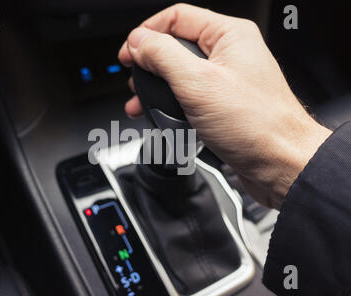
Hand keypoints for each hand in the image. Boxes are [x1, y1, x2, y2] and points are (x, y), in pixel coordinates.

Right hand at [118, 3, 331, 208]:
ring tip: (139, 101)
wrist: (280, 164)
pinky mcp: (223, 104)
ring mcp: (227, 80)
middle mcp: (229, 54)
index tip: (129, 53)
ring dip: (156, 86)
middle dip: (149, 63)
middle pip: (176, 45)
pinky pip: (190, 95)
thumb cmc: (255, 125)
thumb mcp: (198, 84)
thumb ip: (162, 56)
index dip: (146, 33)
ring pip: (180, 73)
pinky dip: (171, 103)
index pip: (176, 18)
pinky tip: (159, 114)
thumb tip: (139, 42)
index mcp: (229, 36)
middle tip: (134, 78)